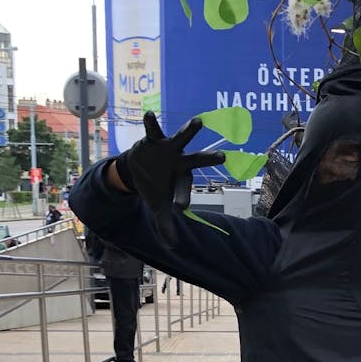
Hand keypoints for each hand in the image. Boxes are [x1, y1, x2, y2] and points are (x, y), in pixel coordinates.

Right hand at [110, 113, 225, 243]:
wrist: (137, 168)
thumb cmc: (154, 187)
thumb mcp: (158, 207)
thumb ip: (166, 225)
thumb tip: (172, 247)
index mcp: (182, 178)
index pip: (184, 190)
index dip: (181, 198)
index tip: (179, 208)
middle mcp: (180, 161)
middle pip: (198, 160)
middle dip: (210, 158)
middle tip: (223, 157)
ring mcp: (168, 148)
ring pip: (182, 138)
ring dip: (190, 130)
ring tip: (198, 122)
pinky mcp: (154, 139)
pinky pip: (153, 129)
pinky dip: (150, 122)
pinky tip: (148, 113)